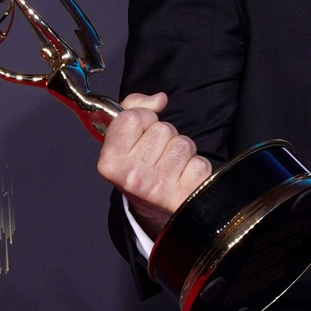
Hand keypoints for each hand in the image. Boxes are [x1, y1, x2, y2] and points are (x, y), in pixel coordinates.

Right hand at [96, 92, 212, 239]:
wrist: (152, 211)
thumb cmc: (138, 167)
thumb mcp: (122, 141)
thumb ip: (133, 108)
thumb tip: (160, 99)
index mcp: (110, 162)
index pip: (132, 117)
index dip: (142, 118)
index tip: (140, 131)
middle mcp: (132, 176)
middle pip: (162, 129)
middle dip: (164, 136)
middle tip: (157, 153)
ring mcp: (159, 188)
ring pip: (183, 144)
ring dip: (181, 151)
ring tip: (171, 165)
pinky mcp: (184, 196)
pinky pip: (200, 163)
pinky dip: (196, 167)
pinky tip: (183, 177)